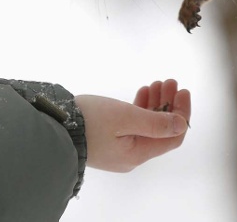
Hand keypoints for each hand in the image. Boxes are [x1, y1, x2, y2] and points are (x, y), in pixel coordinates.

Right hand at [75, 79, 190, 172]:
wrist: (53, 127)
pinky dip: (140, 108)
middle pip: (160, 130)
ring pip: (146, 125)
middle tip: (169, 81)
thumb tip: (181, 124)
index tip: (182, 90)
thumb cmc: (89, 121)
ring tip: (156, 83)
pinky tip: (142, 92)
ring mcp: (119, 148)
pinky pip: (132, 125)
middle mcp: (131, 155)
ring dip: (154, 104)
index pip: (172, 137)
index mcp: (138, 154)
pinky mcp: (108, 140)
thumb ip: (155, 122)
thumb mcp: (125, 117)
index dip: (181, 113)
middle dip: (168, 104)